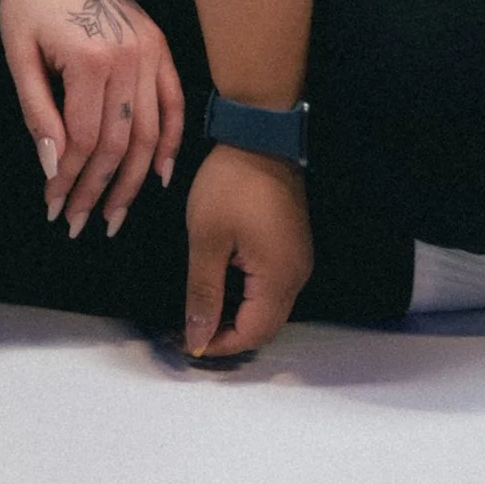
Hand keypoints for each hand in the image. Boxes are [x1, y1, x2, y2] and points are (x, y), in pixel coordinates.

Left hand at [0, 0, 184, 237]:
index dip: (70, 180)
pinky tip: (161, 176)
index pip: (85, 140)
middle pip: (120, 144)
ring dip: (134, 181)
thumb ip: (37, 113)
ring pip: (150, 133)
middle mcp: (127, 57)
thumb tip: (53, 168)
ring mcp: (149, 50)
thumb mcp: (19, 55)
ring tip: (115, 215)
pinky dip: (171, 142)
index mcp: (88, 58)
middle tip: (81, 223)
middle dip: (98, 190)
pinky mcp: (159, 46)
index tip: (54, 206)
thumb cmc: (28, 1)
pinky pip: (173, 104)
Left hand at [182, 142, 312, 358]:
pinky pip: (272, 287)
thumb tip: (197, 337)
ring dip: (238, 317)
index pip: (253, 333)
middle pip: (265, 326)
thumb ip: (204, 293)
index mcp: (279, 279)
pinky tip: (222, 290)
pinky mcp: (292, 247)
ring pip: (270, 308)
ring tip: (201, 314)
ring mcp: (298, 261)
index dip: (220, 346)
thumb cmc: (230, 186)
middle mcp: (297, 277)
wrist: (259, 137)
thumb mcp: (207, 239)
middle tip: (191, 332)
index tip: (186, 343)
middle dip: (229, 336)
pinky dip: (247, 298)